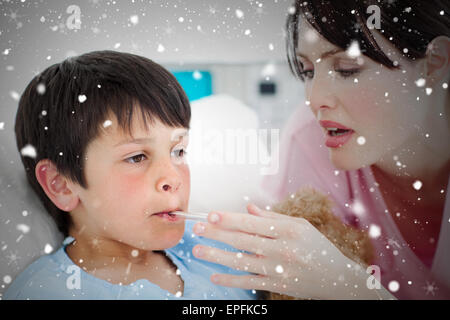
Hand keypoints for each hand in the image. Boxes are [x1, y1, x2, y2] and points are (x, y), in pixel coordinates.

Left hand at [192, 204, 394, 299]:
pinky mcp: (276, 285)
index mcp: (288, 231)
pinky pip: (249, 282)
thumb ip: (272, 218)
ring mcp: (278, 269)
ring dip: (216, 255)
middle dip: (216, 233)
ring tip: (198, 250)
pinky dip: (230, 279)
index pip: (251, 223)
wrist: (338, 279)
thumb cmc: (318, 248)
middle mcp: (282, 249)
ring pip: (241, 261)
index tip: (210, 215)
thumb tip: (247, 209)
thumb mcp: (300, 226)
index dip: (229, 219)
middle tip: (196, 228)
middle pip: (242, 240)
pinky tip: (215, 275)